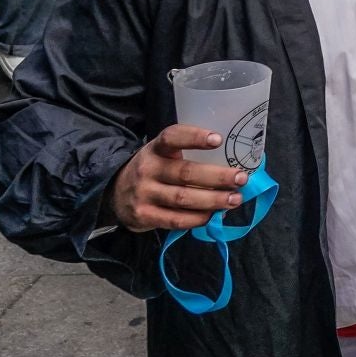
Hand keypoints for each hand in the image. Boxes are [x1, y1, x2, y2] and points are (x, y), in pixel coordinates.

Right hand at [107, 125, 249, 231]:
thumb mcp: (162, 155)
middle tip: (241, 178)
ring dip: (213, 200)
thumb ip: (188, 155)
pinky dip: (197, 218)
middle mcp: (147, 169)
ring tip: (235, 199)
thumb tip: (233, 165)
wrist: (113, 194)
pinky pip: (175, 219)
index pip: (172, 137)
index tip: (218, 139)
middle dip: (218, 177)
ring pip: (183, 198)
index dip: (194, 137)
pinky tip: (212, 215)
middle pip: (186, 173)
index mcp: (155, 149)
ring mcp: (144, 194)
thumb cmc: (153, 171)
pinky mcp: (143, 216)